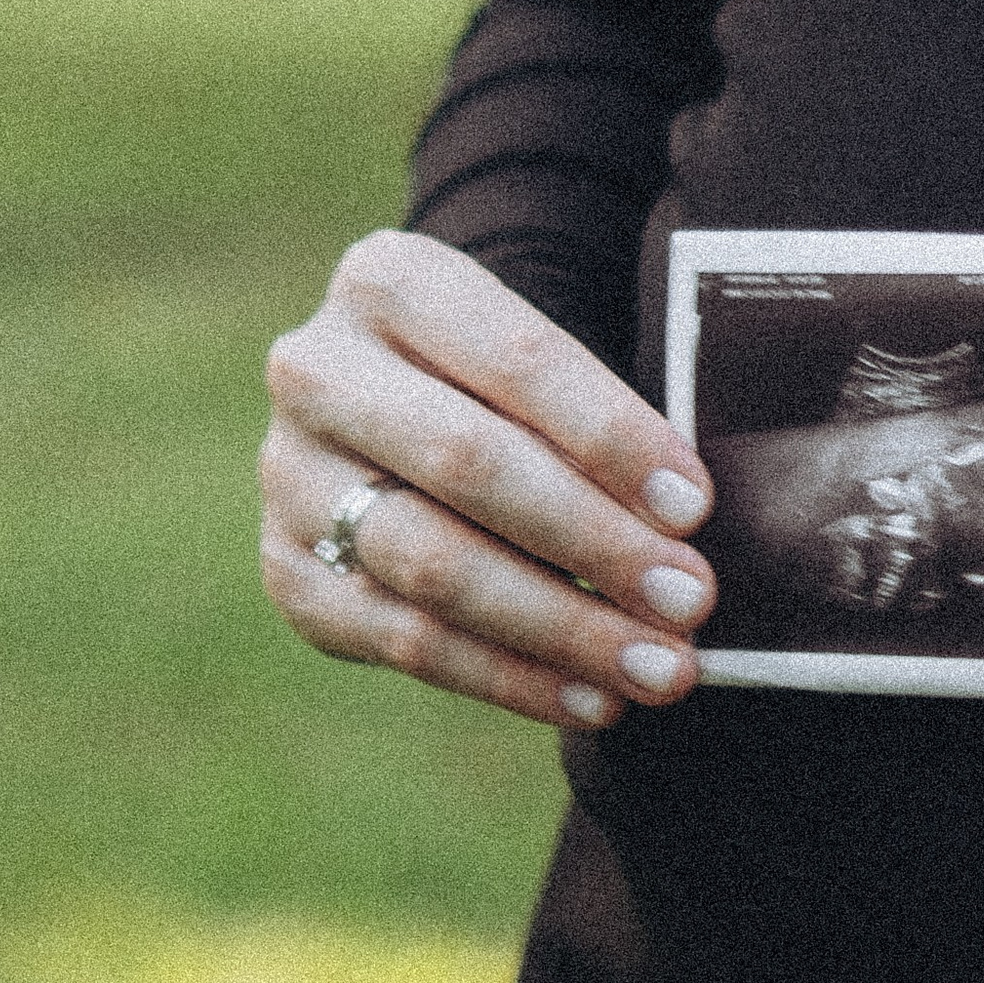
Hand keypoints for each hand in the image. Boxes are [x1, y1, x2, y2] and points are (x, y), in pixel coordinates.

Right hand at [260, 228, 715, 728]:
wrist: (411, 404)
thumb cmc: (516, 384)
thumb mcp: (548, 359)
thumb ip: (604, 422)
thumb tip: (682, 532)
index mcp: (387, 282)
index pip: (516, 361)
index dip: (610, 438)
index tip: (694, 507)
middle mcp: (317, 371)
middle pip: (467, 464)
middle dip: (593, 541)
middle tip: (689, 599)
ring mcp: (290, 477)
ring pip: (433, 566)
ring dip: (561, 628)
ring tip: (661, 669)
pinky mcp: (289, 572)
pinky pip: (406, 641)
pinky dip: (511, 678)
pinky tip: (594, 700)